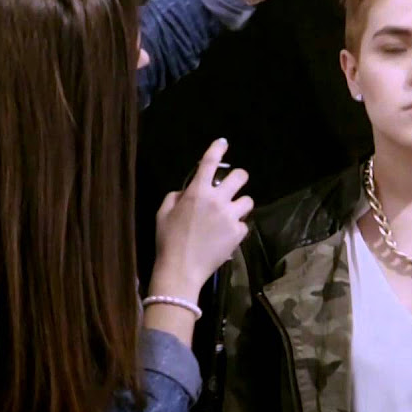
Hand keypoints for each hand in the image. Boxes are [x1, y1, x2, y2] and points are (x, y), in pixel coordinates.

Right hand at [152, 138, 252, 295]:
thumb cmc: (167, 240)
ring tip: (229, 214)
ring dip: (240, 205)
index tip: (223, 142)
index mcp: (197, 192)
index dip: (217, 149)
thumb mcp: (163, 213)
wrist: (181, 269)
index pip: (209, 163)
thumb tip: (189, 190)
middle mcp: (217, 200)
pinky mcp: (239, 233)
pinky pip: (244, 224)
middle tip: (232, 186)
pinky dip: (237, 227)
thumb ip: (177, 196)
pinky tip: (226, 235)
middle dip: (238, 178)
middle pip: (241, 176)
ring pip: (248, 201)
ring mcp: (231, 216)